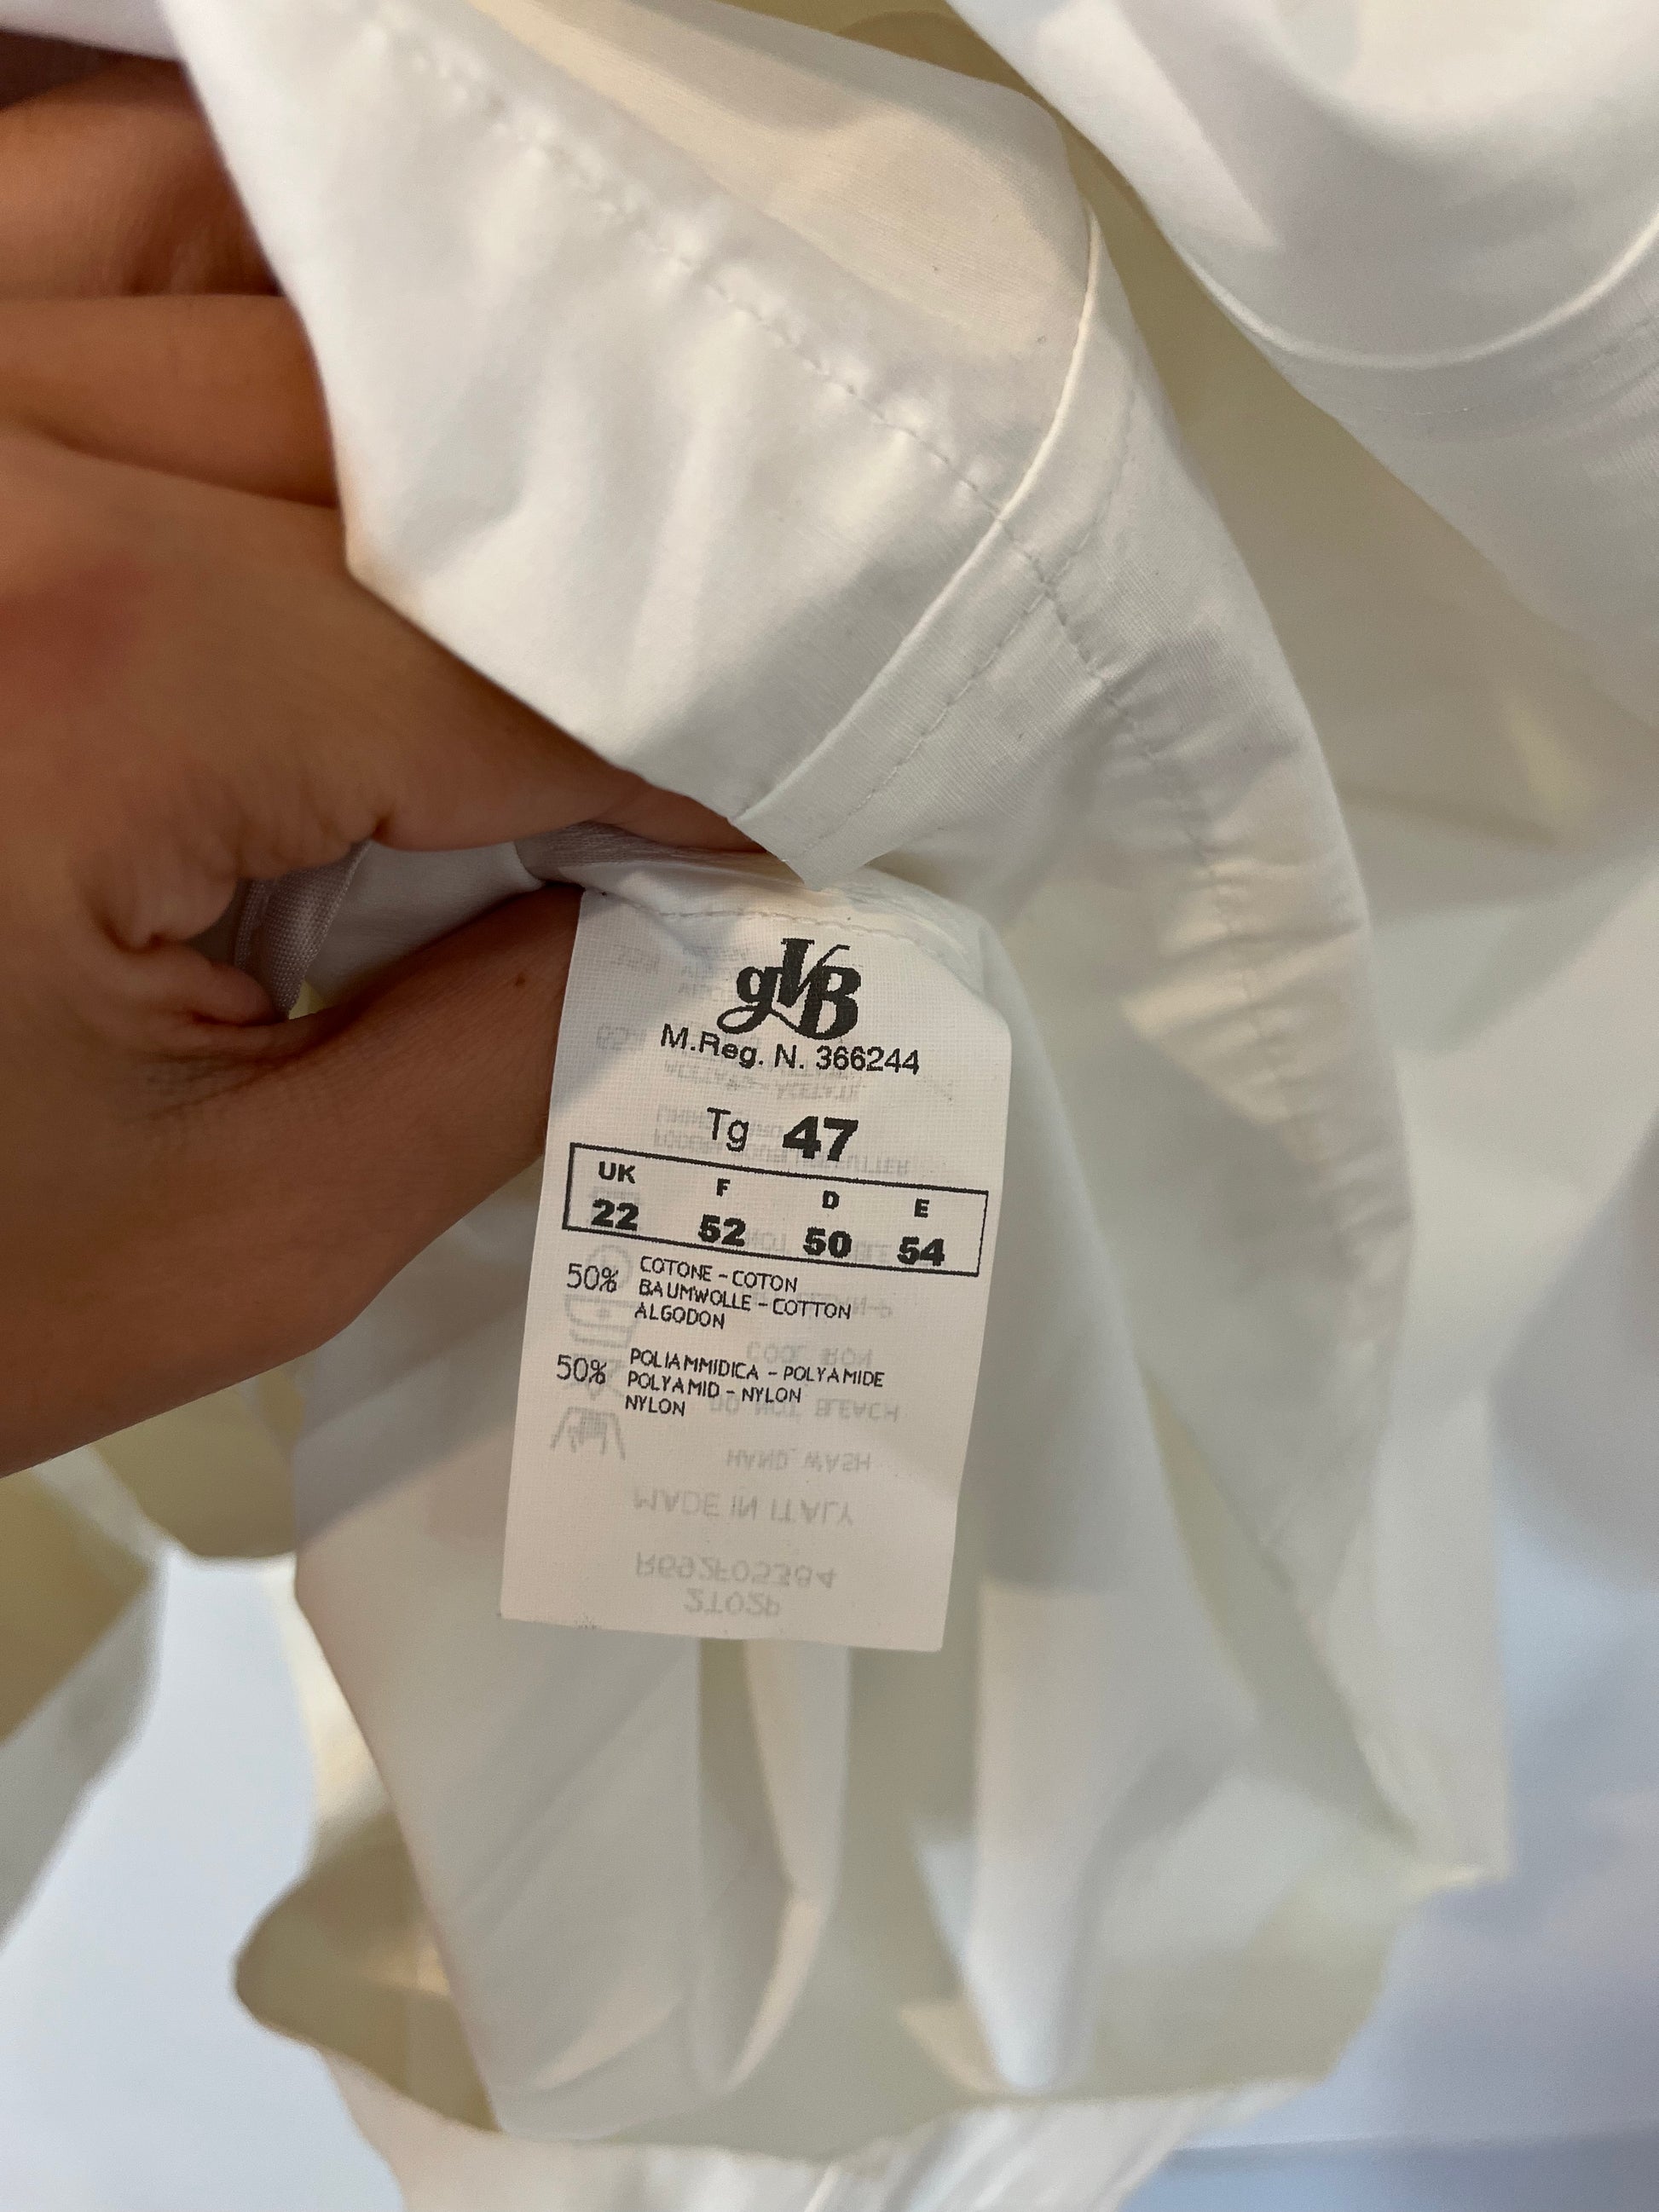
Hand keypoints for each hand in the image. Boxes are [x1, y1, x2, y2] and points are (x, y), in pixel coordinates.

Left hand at [0, 58, 746, 1474]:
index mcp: (90, 670)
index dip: (684, 761)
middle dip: (578, 602)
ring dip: (409, 408)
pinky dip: (219, 289)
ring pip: (246, 261)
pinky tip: (307, 441)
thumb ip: (509, 1049)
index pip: (508, 676)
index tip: (786, 824)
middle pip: (410, 448)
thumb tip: (681, 911)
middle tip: (662, 748)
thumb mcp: (246, 1223)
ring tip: (494, 591)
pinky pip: (63, 211)